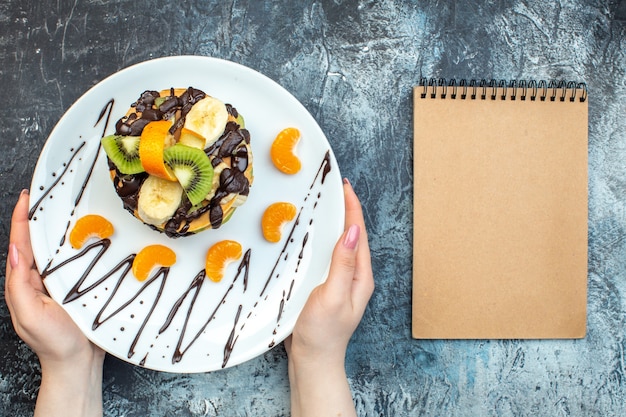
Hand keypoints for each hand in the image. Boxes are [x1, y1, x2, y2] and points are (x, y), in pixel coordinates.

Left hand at [5, 189, 103, 416]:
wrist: (79, 363)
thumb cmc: (53, 342)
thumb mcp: (28, 314)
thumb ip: (18, 283)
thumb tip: (15, 250)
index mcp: (27, 280)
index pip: (23, 242)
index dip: (24, 218)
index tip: (29, 195)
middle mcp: (45, 276)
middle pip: (43, 240)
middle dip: (45, 215)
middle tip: (53, 190)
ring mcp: (65, 280)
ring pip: (64, 248)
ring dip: (68, 227)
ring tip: (74, 205)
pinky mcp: (84, 285)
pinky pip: (84, 260)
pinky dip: (88, 244)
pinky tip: (98, 233)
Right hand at [285, 179, 373, 416]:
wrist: (312, 360)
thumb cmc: (323, 333)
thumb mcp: (332, 297)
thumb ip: (342, 265)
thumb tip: (351, 232)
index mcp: (360, 276)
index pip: (358, 234)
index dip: (352, 208)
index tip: (344, 186)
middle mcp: (353, 275)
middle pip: (351, 235)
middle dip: (344, 209)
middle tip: (333, 186)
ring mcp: (339, 280)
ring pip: (338, 244)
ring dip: (333, 222)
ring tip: (323, 202)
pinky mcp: (324, 285)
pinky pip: (325, 255)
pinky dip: (320, 239)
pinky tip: (310, 234)